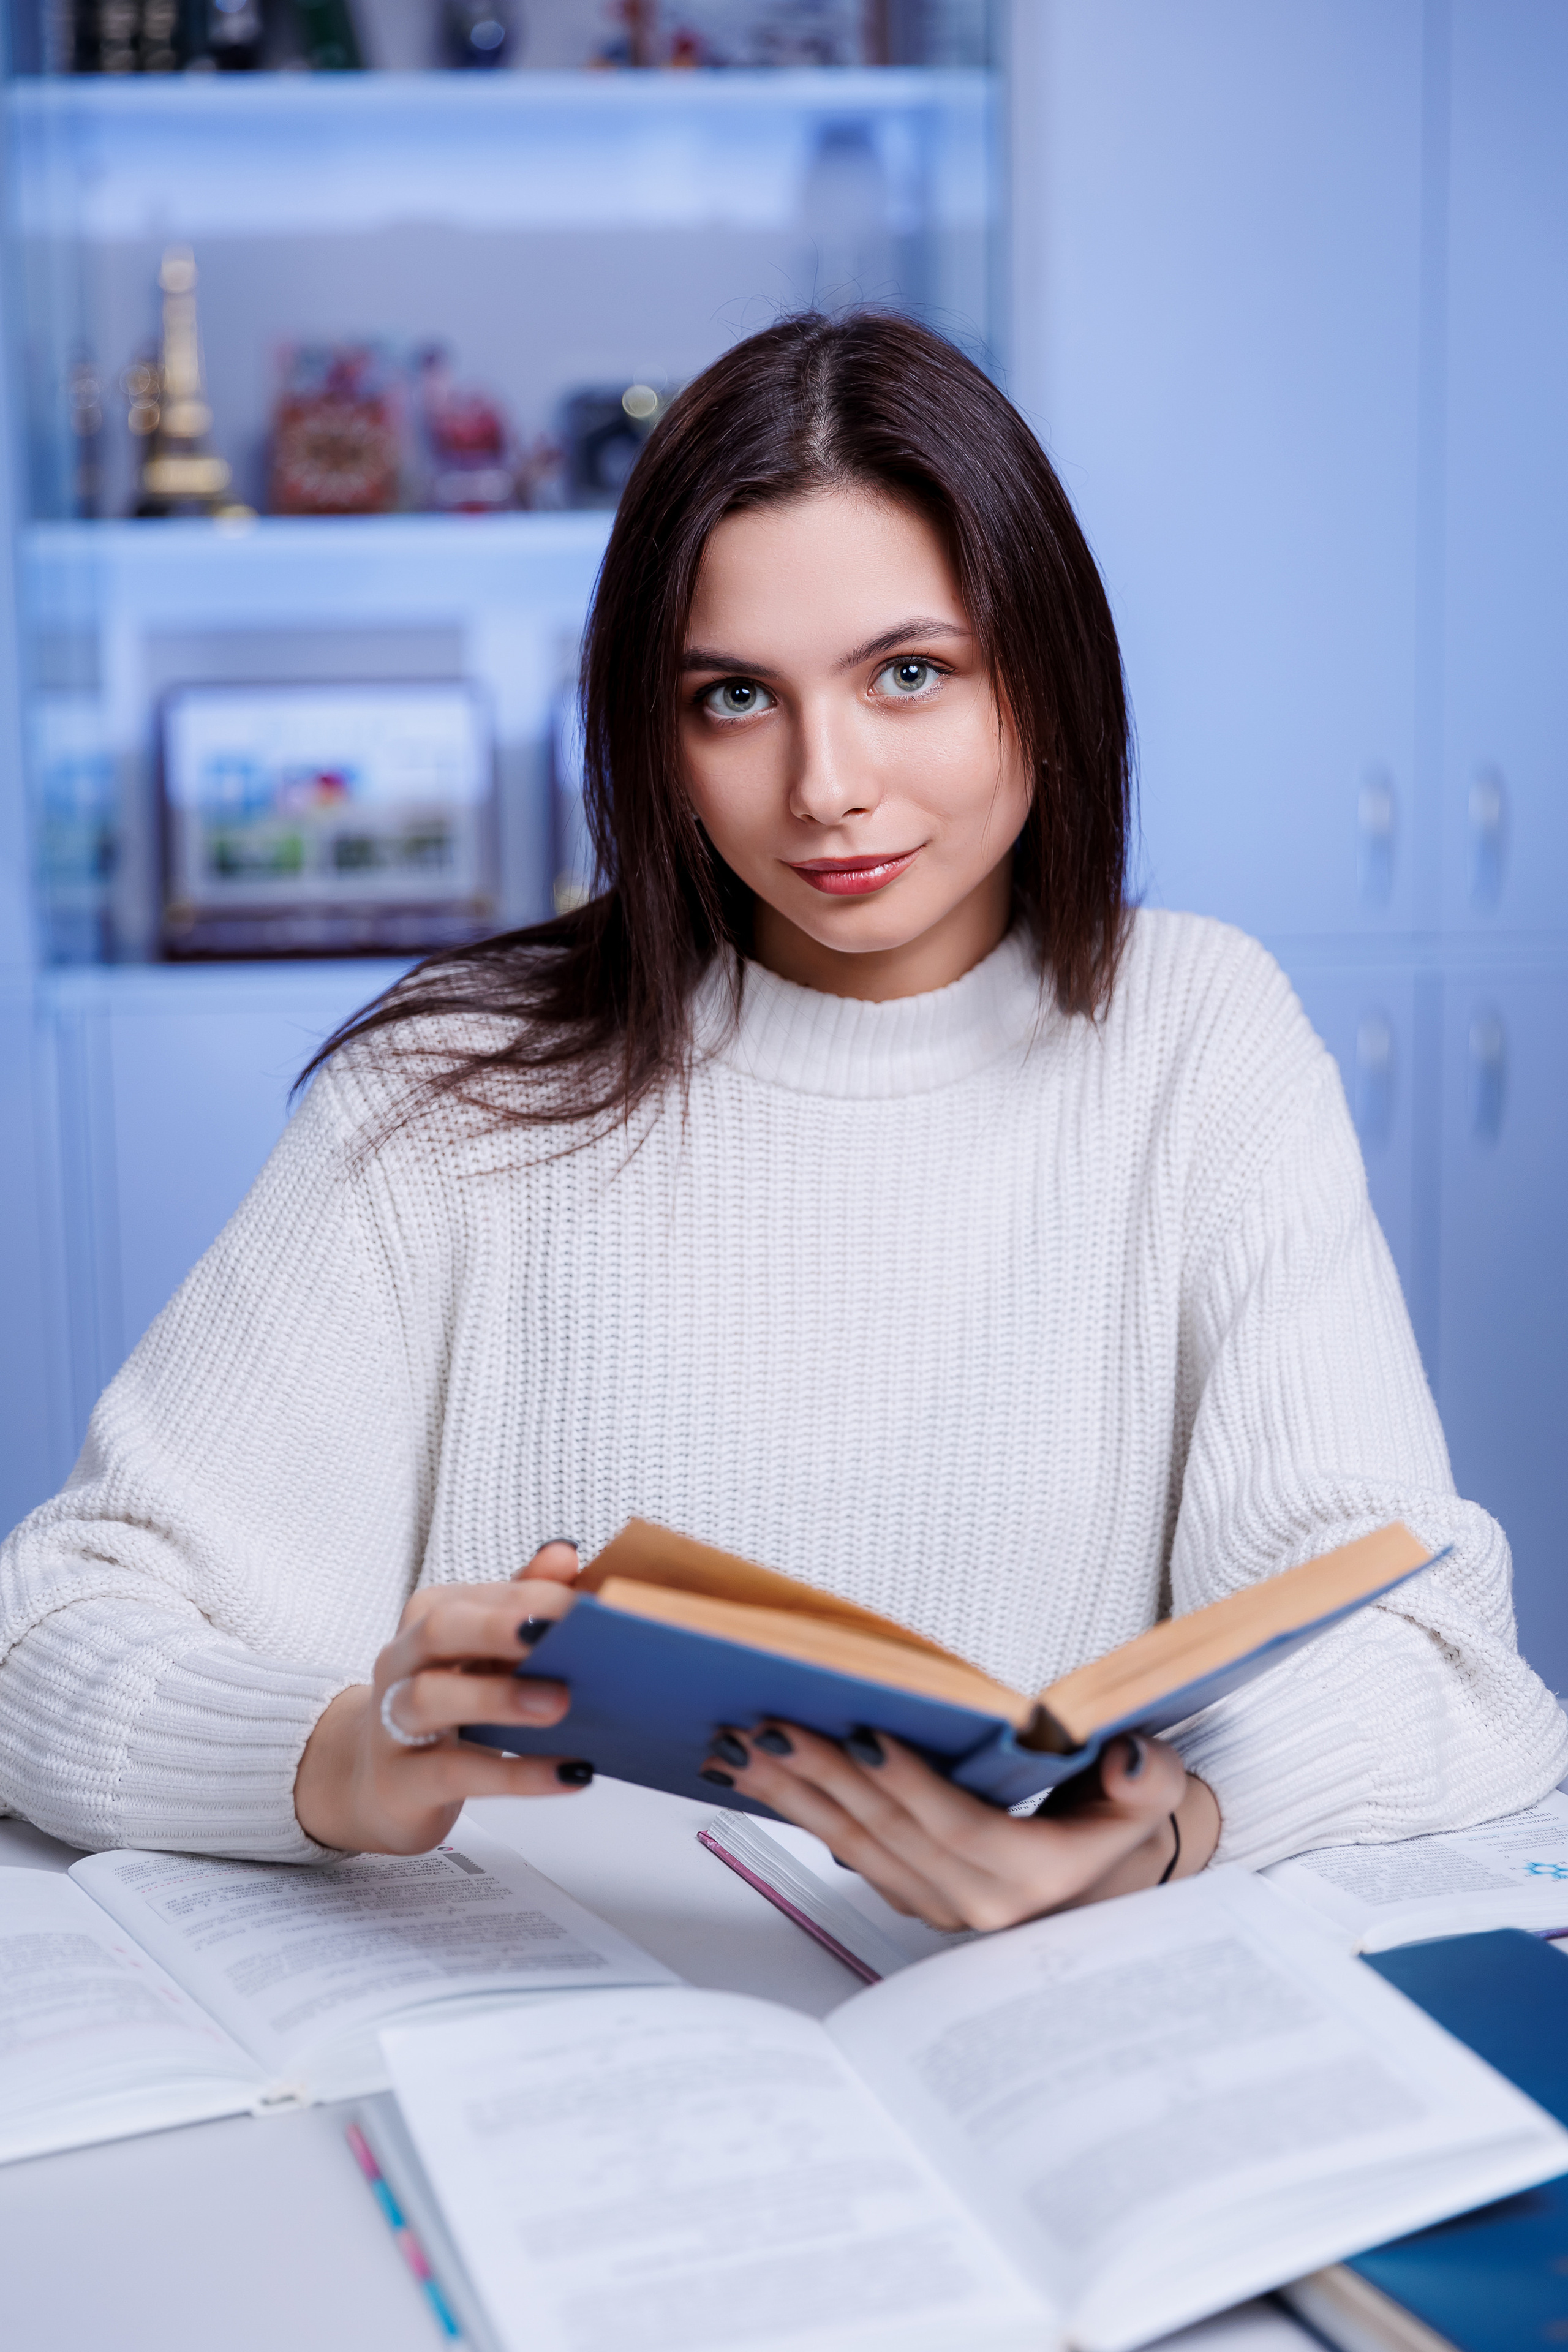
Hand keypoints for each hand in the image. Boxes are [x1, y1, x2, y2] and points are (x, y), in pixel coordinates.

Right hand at [295, 1541, 590, 1854]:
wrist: (380, 1782)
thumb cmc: (447, 1702)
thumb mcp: (484, 1651)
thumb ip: (522, 1603)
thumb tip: (565, 1554)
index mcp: (427, 1618)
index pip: (477, 1596)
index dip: (532, 1597)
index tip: (589, 1605)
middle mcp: (401, 1662)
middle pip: (438, 1631)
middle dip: (497, 1627)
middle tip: (560, 1634)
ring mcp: (392, 1724)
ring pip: (430, 1699)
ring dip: (498, 1699)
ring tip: (560, 1704)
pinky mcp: (401, 1783)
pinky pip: (456, 1774)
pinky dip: (516, 1774)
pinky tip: (569, 1774)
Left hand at [702, 1723, 1219, 1930]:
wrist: (1117, 1883)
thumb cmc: (1126, 1824)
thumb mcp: (1158, 1797)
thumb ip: (1147, 1779)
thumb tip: (1127, 1760)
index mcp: (1034, 1879)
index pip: (960, 1829)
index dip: (911, 1784)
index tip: (866, 1735)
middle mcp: (977, 1903)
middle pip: (889, 1835)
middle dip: (824, 1778)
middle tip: (770, 1726)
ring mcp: (936, 1904)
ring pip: (855, 1846)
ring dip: (795, 1795)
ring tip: (741, 1748)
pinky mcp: (912, 1893)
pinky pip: (849, 1851)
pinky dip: (804, 1811)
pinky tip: (764, 1776)